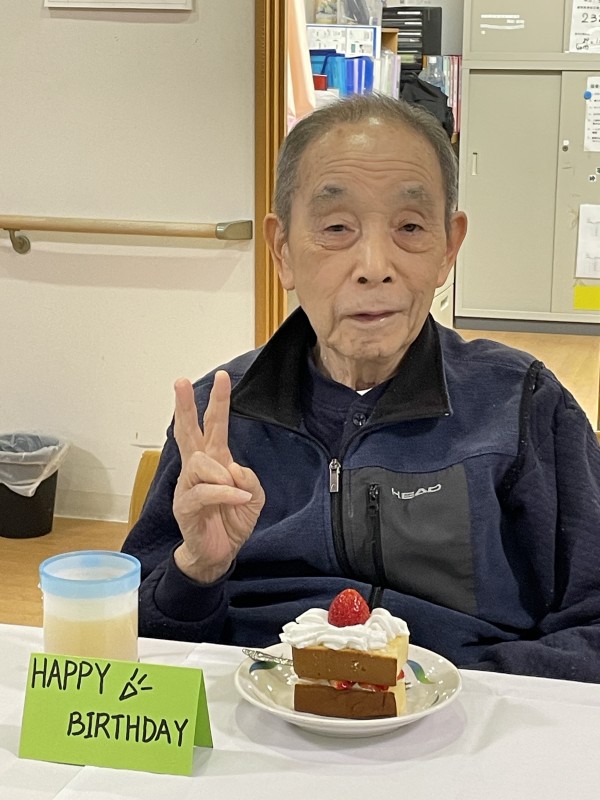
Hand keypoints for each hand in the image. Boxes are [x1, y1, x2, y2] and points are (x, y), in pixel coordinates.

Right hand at [172, 371, 264, 583]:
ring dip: (221, 474)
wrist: (219, 554)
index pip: (214, 425)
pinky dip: (224, 493)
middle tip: (180, 381)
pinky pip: (204, 492)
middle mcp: (198, 469)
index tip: (222, 376)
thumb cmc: (232, 521)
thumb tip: (233, 468)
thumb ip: (248, 478)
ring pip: (199, 463)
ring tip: (233, 490)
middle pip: (188, 431)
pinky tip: (237, 498)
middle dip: (185, 406)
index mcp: (215, 461)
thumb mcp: (253, 497)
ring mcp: (188, 486)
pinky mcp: (185, 506)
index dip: (218, 402)